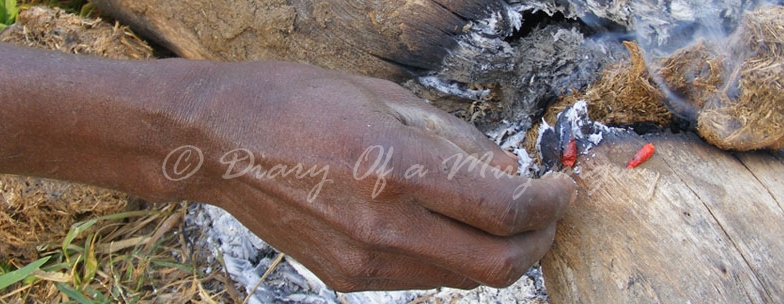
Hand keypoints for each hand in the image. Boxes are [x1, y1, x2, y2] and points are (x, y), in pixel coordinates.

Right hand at [171, 62, 575, 290]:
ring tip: (504, 219)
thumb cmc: (299, 102)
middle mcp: (383, 226)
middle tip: (548, 215)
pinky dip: (452, 257)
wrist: (220, 144)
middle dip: (538, 242)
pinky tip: (449, 226)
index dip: (549, 204)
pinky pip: (422, 278)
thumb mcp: (388, 97)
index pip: (504, 209)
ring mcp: (363, 261)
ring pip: (463, 279)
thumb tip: (510, 174)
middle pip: (496, 264)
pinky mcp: (346, 278)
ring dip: (498, 253)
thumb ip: (458, 141)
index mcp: (396, 168)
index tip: (562, 188)